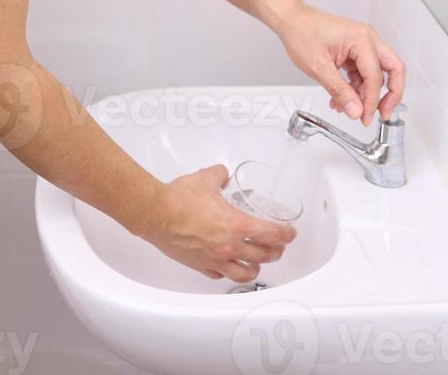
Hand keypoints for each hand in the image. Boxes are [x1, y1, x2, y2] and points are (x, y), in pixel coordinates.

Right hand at [144, 165, 296, 282]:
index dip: (285, 235)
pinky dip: (228, 273)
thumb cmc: (180, 199)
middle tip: (279, 247)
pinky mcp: (199, 265)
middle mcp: (229, 246)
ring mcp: (215, 259)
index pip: (271, 234)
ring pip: (243, 272)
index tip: (290, 234)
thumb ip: (219, 174)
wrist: (157, 214)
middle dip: (275, 252)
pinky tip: (228, 269)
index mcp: (237, 225)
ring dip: (255, 268)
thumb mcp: (206, 178)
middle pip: (262, 255)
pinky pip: (219, 275)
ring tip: (257, 264)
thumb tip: (222, 173)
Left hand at [276, 0, 405, 126]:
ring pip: (377, 72)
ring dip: (366, 93)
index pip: (376, 77)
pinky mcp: (354, 49)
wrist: (290, 19)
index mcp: (362, 39)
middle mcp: (367, 38)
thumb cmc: (301, 33)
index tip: (365, 117)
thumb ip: (340, 91)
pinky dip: (356, 86)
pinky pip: (363, 71)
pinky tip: (341, 98)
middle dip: (390, 94)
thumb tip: (356, 111)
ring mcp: (362, 43)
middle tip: (382, 114)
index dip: (372, 101)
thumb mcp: (319, 67)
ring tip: (348, 107)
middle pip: (393, 69)